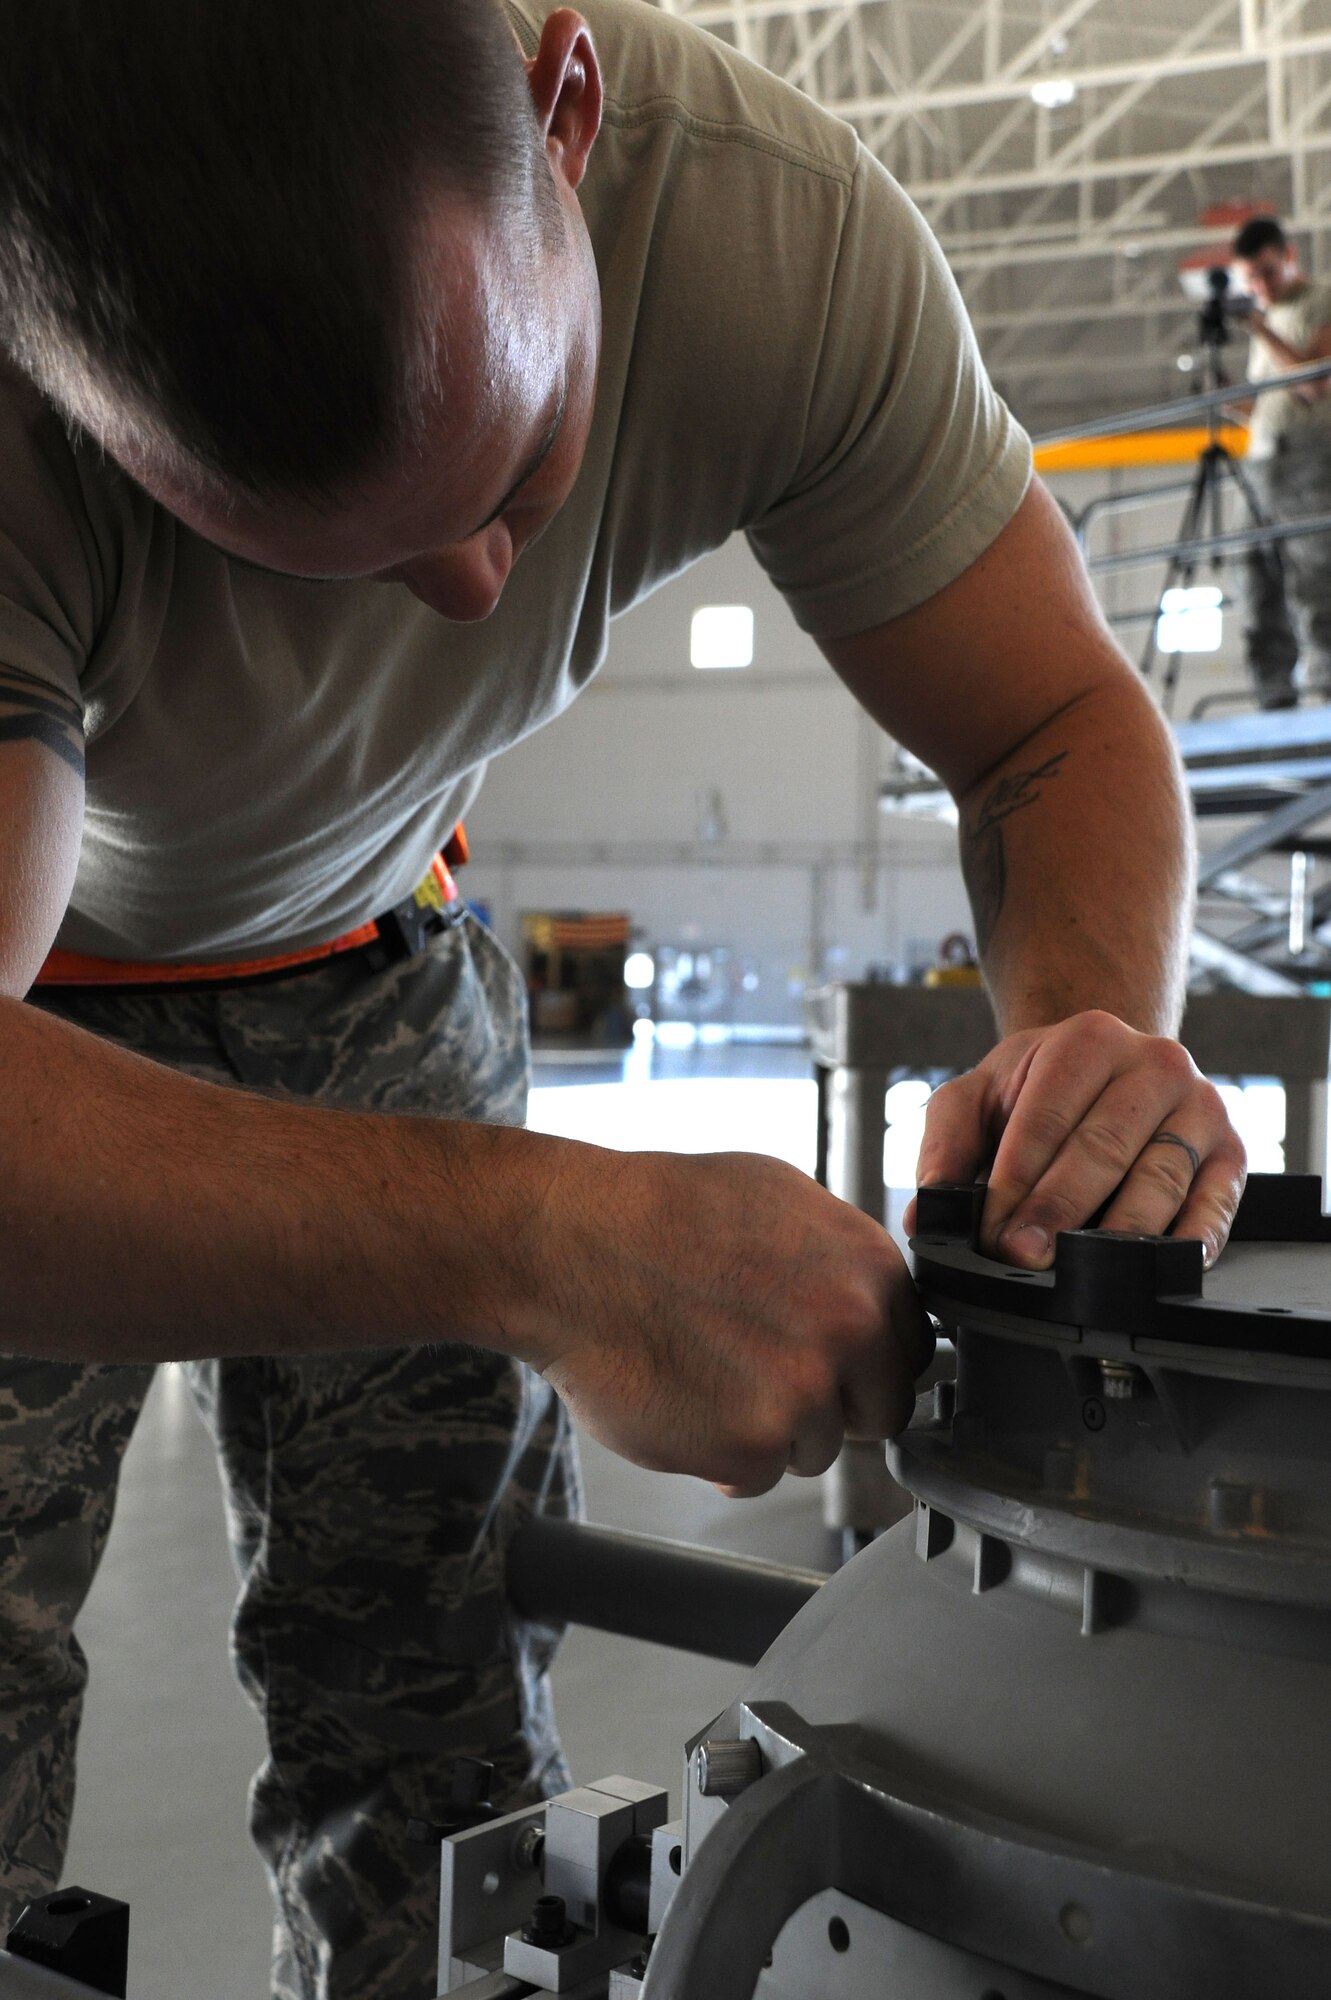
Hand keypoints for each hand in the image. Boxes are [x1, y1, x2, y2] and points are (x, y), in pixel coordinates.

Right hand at [529, 1147, 932, 1497]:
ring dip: (769, 1429)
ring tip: (709, 1370)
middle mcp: (850, 1333)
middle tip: (769, 1375)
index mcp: (870, 1271)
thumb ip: (842, 1258)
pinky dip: (720, 1455)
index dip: (867, 1360)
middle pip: (878, 1413)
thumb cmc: (660, 1214)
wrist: (571, 1249)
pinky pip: (755, 1477)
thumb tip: (874, 1301)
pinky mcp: (748, 1450)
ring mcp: (802, 1396)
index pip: (910, 1350)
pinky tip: (685, 1399)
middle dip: (834, 1405)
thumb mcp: (780, 1196)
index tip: (833, 1360)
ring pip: (813, 1449)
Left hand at [904, 1010, 1246, 1269]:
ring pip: (1161, 1178)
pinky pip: (1218, 1202)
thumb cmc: (1039, 1089)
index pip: (1048, 1118)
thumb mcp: (980, 1096)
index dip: (1016, 1181)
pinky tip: (1165, 1263)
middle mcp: (1154, 1063)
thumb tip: (928, 1215)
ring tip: (1085, 1272)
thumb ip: (945, 1144)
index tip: (992, 1232)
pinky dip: (1195, 1237)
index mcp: (1088, 1040)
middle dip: (1059, 1210)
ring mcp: (1201, 1106)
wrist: (1110, 1066)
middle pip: (1104, 1148)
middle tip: (1026, 1256)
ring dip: (1120, 1232)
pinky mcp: (1233, 1150)